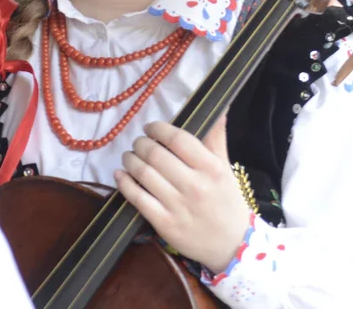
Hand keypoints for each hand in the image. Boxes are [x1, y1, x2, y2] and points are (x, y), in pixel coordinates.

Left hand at [115, 118, 249, 274]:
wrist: (232, 245)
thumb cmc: (227, 202)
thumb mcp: (225, 168)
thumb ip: (216, 138)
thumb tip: (219, 107)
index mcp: (212, 168)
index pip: (178, 139)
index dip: (158, 129)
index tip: (150, 128)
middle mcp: (195, 186)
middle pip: (156, 154)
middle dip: (140, 144)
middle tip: (138, 143)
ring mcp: (178, 206)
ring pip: (143, 174)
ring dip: (129, 160)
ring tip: (129, 156)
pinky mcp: (164, 224)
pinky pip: (137, 198)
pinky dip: (123, 183)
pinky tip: (120, 175)